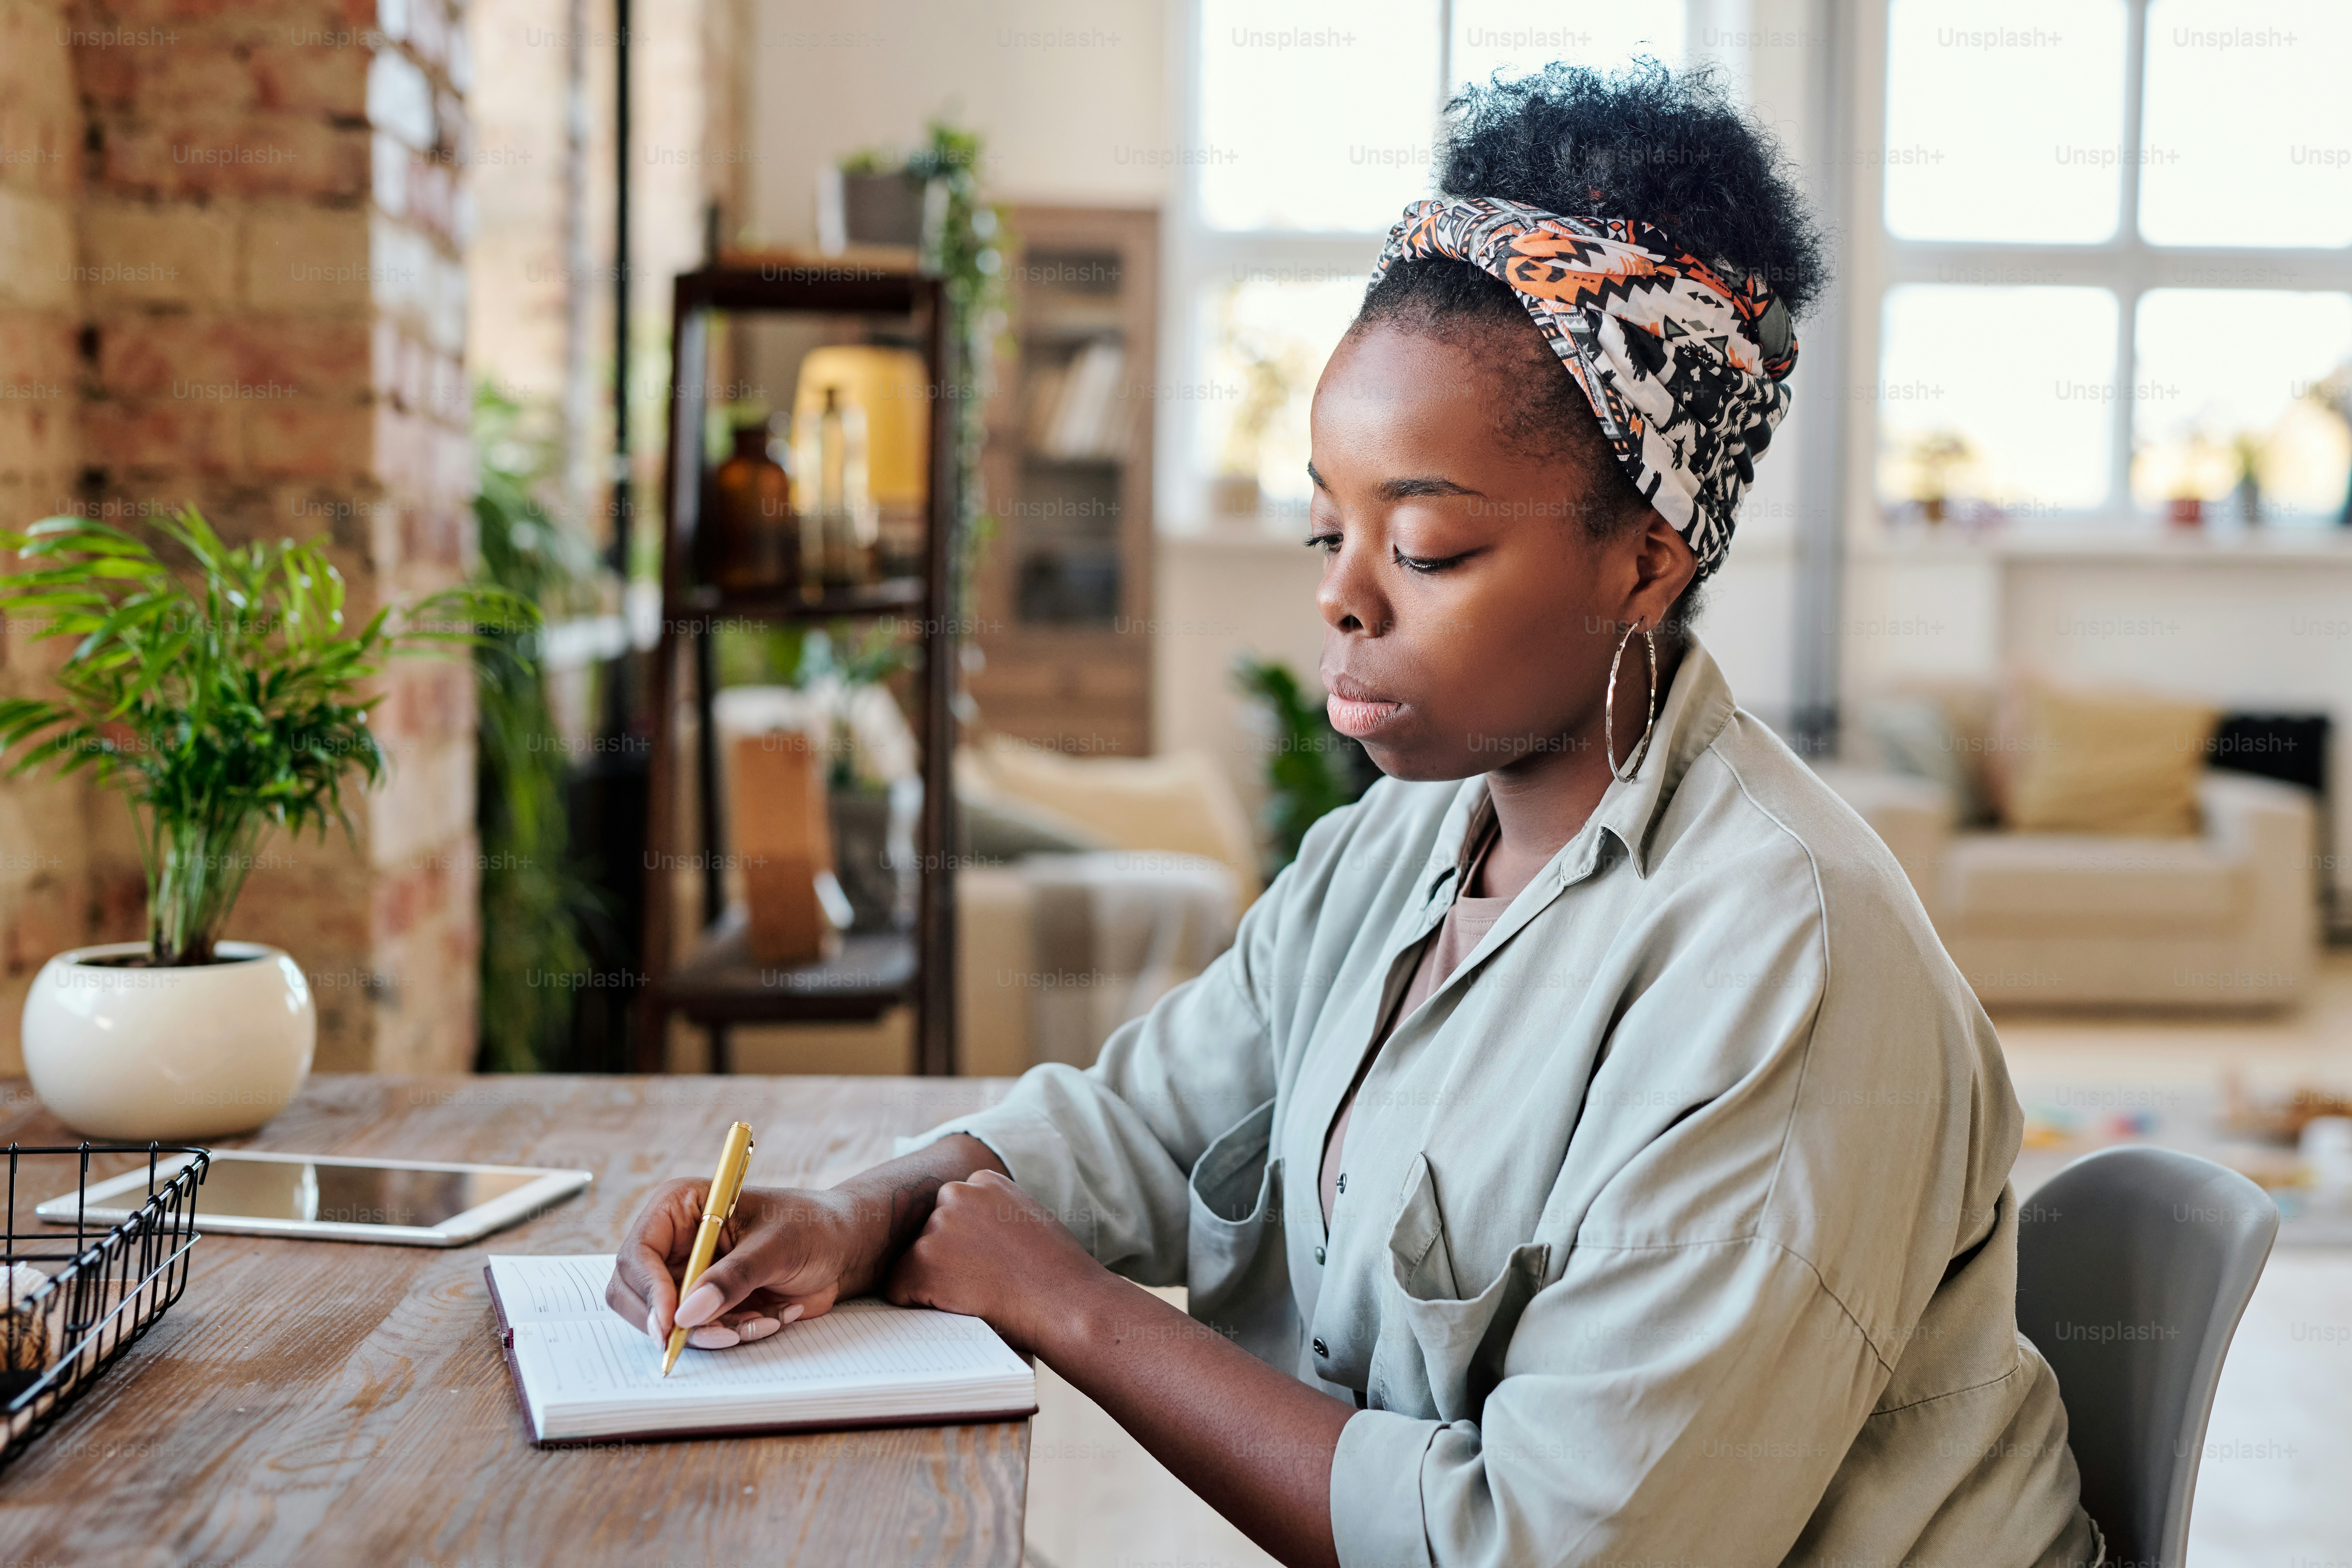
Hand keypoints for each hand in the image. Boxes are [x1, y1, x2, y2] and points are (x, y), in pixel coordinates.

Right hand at [606, 1181, 859, 1349]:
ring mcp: (687, 1274)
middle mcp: (674, 1242)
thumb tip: (687, 1314)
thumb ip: (732, 1278)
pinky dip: (732, 1334)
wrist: (841, 1247)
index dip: (649, 1291)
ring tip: (761, 1319)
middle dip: (675, 1323)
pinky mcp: (706, 1302)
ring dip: (712, 1331)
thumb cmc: (810, 1228)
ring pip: (666, 1321)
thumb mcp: (776, 1247)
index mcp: (680, 1208)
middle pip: (636, 1294)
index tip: (672, 1324)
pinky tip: (769, 1318)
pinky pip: (699, 1332)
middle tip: (719, 1335)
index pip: (638, 1254)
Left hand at [884, 1169, 1106, 1353]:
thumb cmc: (1057, 1272)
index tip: (988, 1261)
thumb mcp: (1027, 1219)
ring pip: (913, 1259)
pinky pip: (897, 1287)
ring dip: (933, 1280)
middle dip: (946, 1258)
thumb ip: (992, 1214)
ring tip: (977, 1295)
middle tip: (982, 1281)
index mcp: (984, 1180)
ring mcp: (939, 1226)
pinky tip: (955, 1308)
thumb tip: (964, 1234)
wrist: (1069, 1304)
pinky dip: (915, 1303)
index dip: (966, 1243)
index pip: (952, 1210)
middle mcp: (957, 1194)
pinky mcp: (924, 1261)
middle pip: (929, 1232)